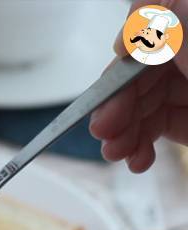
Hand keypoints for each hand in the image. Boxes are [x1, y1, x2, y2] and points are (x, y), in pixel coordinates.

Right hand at [90, 0, 187, 172]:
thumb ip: (185, 32)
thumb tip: (147, 16)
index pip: (157, 17)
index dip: (135, 34)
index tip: (120, 53)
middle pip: (142, 67)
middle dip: (118, 98)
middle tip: (103, 126)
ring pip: (142, 100)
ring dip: (121, 129)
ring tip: (114, 152)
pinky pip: (156, 124)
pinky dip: (139, 143)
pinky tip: (136, 160)